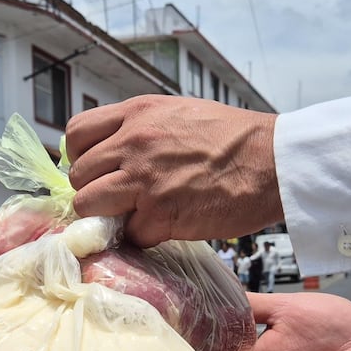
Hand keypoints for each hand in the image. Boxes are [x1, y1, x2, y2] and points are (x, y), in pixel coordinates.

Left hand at [65, 95, 281, 247]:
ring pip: (89, 206)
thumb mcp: (179, 113)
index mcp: (138, 114)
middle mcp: (134, 143)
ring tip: (134, 216)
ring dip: (107, 217)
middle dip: (94, 192)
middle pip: (78, 176)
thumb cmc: (234, 138)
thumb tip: (113, 151)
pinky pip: (129, 234)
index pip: (76, 133)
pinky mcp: (160, 215)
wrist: (273, 160)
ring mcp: (144, 180)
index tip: (95, 170)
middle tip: (118, 200)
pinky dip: (143, 237)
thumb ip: (142, 129)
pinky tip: (164, 227)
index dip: (80, 157)